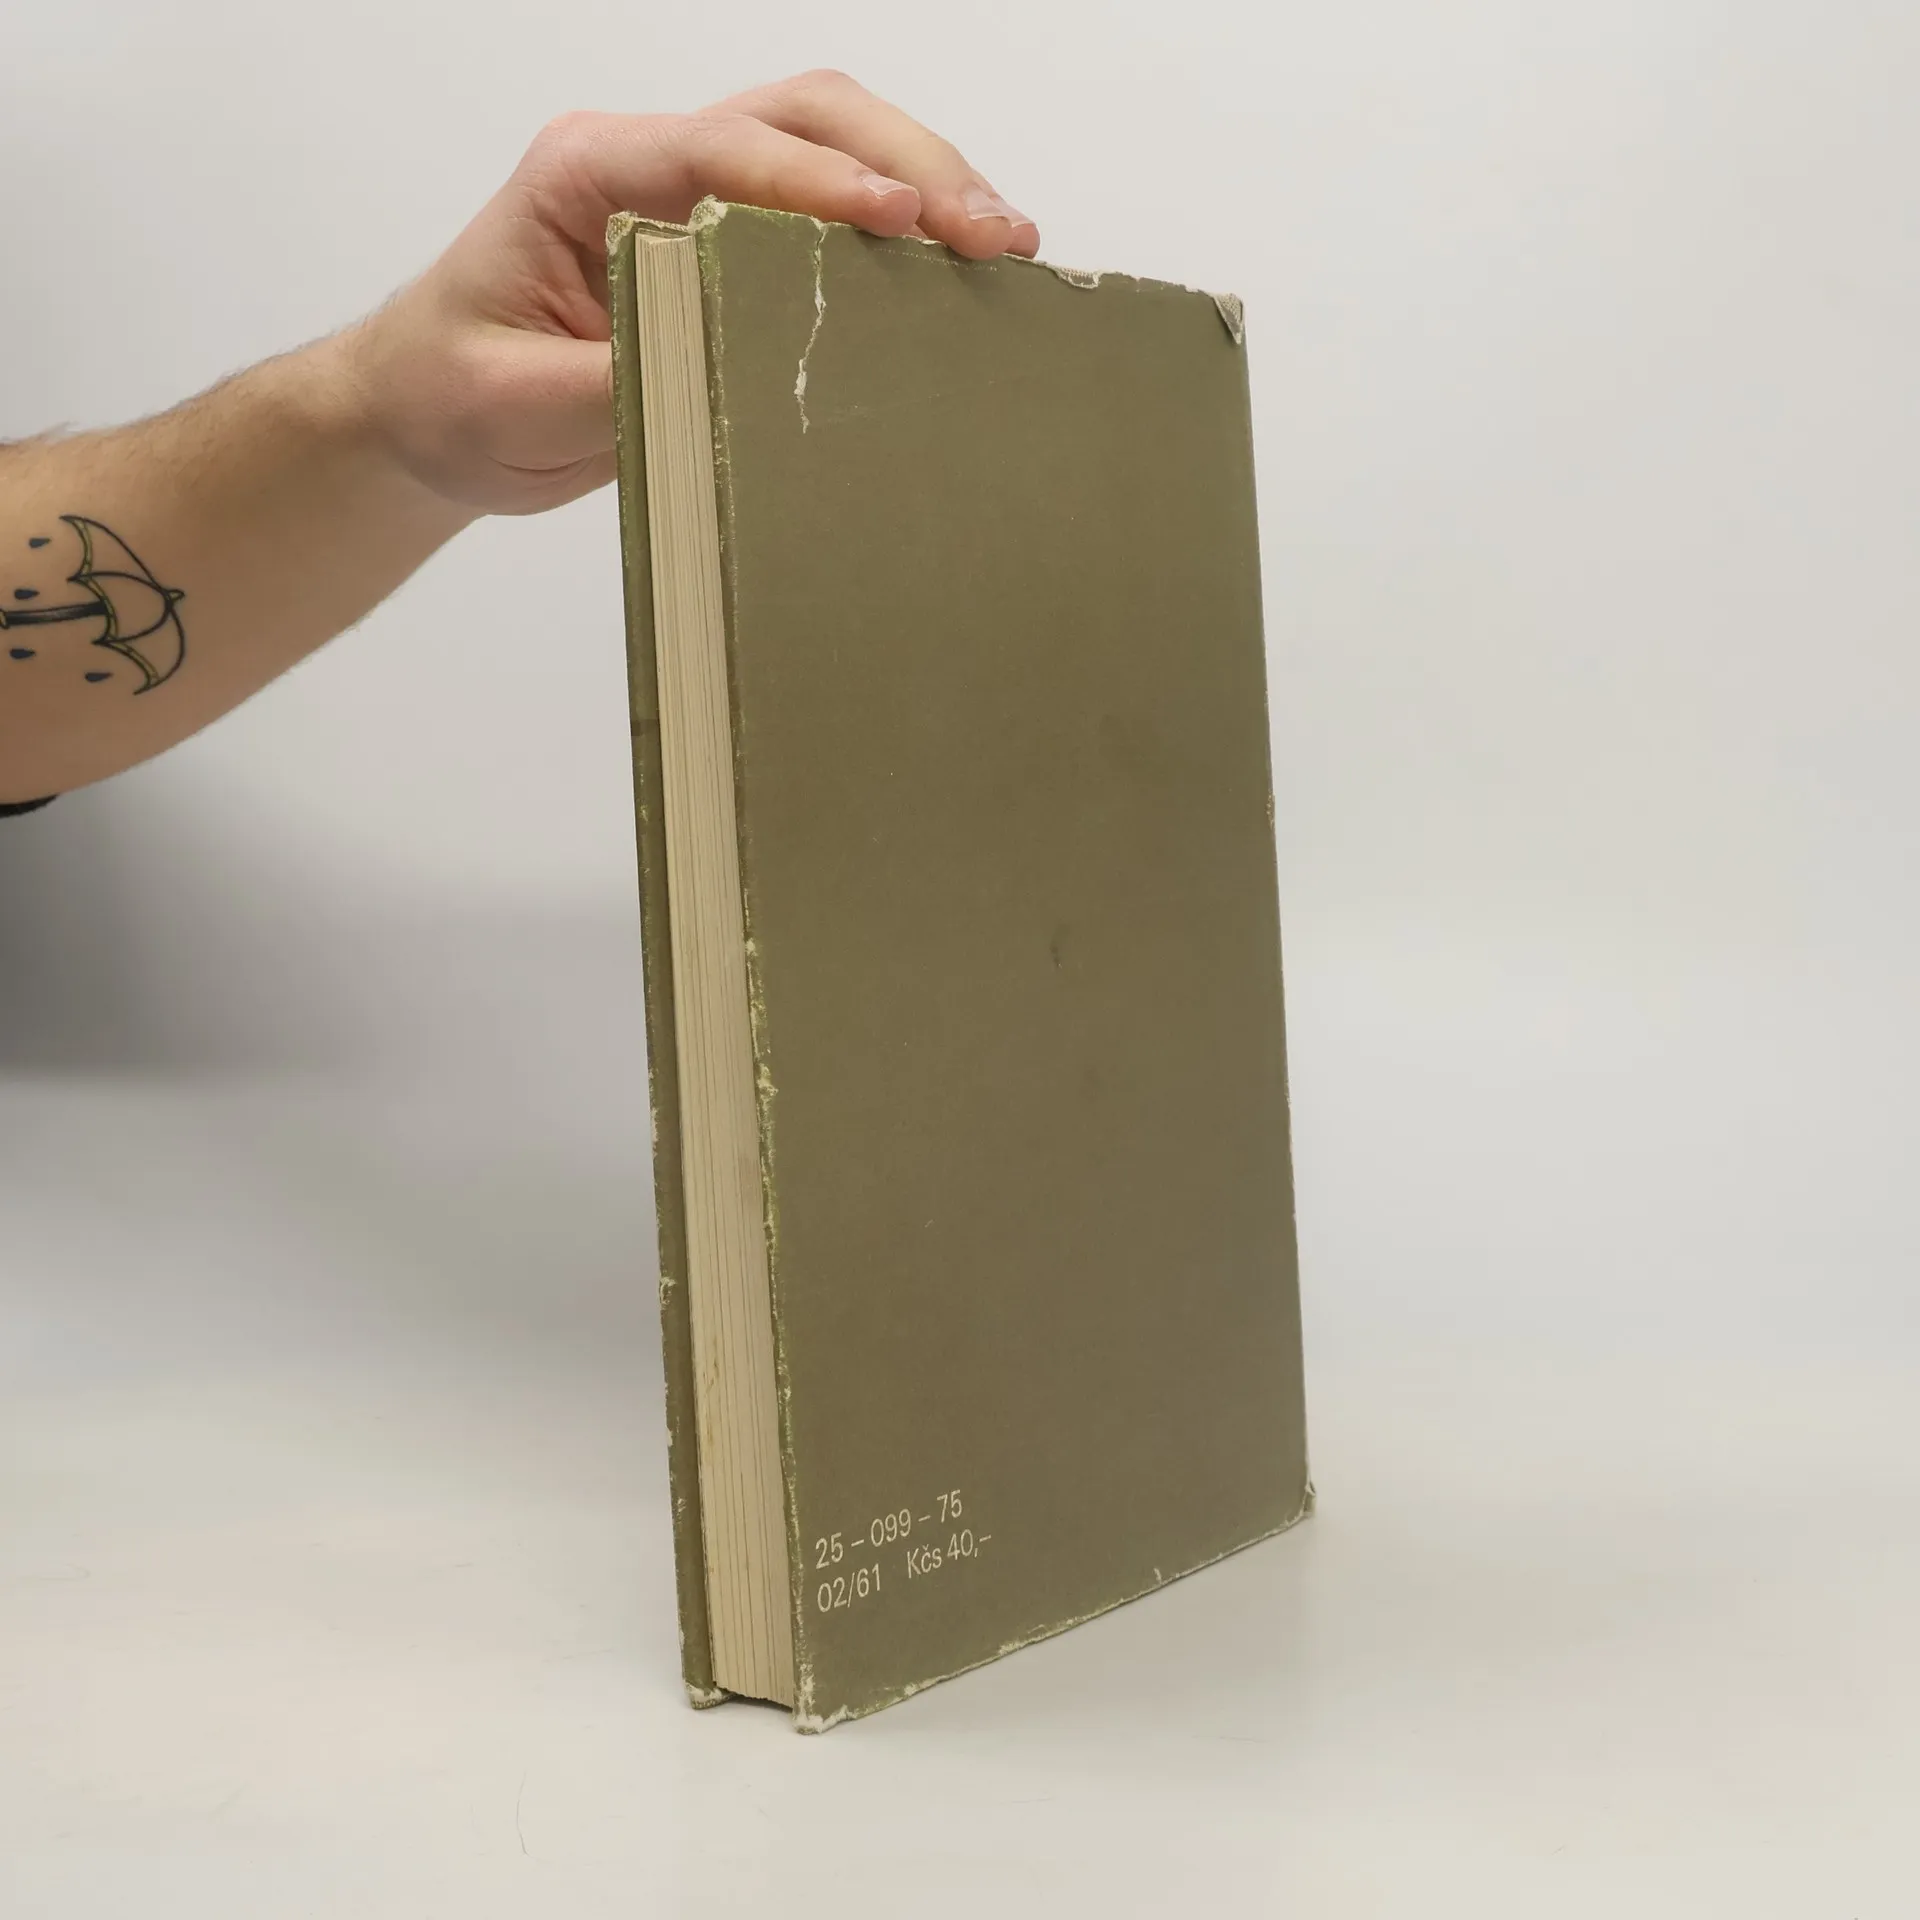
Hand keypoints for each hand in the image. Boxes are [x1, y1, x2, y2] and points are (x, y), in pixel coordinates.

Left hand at [348, 72, 1039, 516]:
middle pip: (801, 115)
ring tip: (1002, 245)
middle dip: (908, 161)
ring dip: (922, 180)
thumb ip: (611, 379)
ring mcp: (691, 198)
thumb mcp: (511, 403)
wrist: (425, 414)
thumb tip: (723, 365)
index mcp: (586, 172)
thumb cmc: (450, 395)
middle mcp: (648, 163)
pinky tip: (954, 271)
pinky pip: (824, 214)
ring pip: (827, 144)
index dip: (820, 181)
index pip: (723, 150)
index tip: (903, 218)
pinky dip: (899, 231)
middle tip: (992, 233)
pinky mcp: (724, 250)